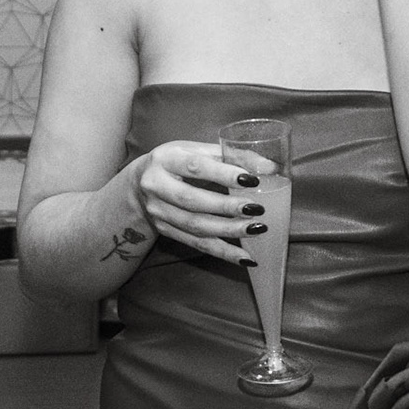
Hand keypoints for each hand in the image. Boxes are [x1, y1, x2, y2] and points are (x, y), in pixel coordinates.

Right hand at [131, 141, 275, 267]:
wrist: (137, 185)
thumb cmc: (175, 163)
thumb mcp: (195, 151)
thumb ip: (230, 156)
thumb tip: (270, 167)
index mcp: (166, 159)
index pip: (195, 166)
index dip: (223, 174)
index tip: (251, 180)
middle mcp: (156, 185)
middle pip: (193, 200)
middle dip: (227, 207)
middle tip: (256, 209)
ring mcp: (158, 211)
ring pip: (195, 225)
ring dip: (229, 231)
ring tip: (257, 230)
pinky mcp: (164, 230)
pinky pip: (196, 244)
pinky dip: (223, 252)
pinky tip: (245, 257)